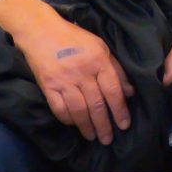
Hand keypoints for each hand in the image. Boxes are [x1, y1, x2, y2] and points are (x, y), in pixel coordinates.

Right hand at [13, 13, 130, 143]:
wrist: (41, 31)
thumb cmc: (74, 38)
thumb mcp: (101, 47)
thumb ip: (116, 69)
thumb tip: (129, 92)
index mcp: (98, 60)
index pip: (113, 90)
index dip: (120, 110)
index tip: (124, 124)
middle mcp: (82, 72)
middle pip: (97, 104)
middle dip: (104, 125)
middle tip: (108, 139)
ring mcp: (64, 81)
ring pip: (79, 110)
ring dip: (87, 127)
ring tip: (93, 137)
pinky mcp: (48, 86)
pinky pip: (60, 109)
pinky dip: (68, 119)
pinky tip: (74, 124)